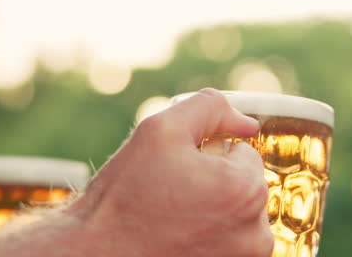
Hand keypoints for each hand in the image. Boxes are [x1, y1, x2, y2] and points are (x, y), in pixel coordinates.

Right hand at [70, 88, 272, 256]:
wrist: (96, 253)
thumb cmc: (126, 194)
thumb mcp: (162, 129)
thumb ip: (211, 108)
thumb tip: (248, 123)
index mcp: (247, 189)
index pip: (242, 151)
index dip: (207, 154)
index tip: (177, 174)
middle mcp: (256, 231)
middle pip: (243, 183)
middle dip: (213, 182)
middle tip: (171, 196)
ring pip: (236, 213)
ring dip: (213, 210)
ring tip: (173, 219)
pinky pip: (229, 239)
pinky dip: (209, 236)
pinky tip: (179, 238)